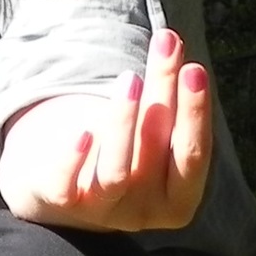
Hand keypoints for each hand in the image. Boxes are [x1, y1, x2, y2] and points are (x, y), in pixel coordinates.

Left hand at [0, 27, 211, 232]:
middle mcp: (144, 212)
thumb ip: (163, 100)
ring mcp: (103, 212)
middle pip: (157, 152)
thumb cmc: (120, 154)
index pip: (192, 155)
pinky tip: (83, 130)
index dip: (195, 113)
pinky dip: (75, 160)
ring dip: (123, 122)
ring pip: (116, 173)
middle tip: (168, 48)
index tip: (194, 68)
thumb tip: (171, 43)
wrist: (60, 191)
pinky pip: (67, 188)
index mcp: (178, 199)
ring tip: (129, 78)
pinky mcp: (63, 205)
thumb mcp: (147, 133)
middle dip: (166, 97)